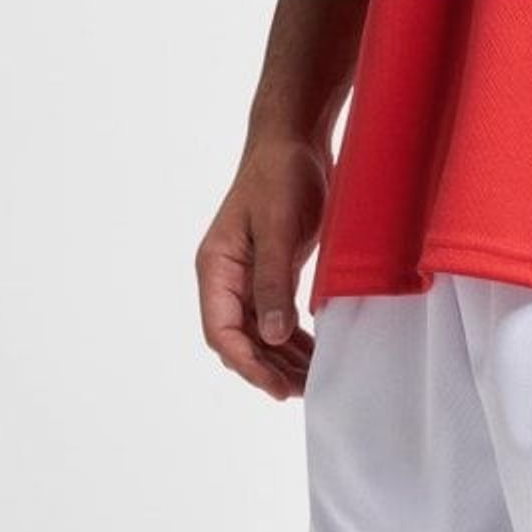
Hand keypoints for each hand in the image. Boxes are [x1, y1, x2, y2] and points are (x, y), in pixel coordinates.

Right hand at [196, 138, 327, 399]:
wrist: (293, 141)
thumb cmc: (281, 175)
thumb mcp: (278, 228)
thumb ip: (274, 283)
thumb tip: (273, 336)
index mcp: (216, 267)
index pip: (222, 332)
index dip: (248, 365)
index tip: (278, 388)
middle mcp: (226, 279)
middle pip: (241, 342)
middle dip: (270, 370)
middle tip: (307, 390)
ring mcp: (247, 280)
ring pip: (260, 338)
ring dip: (284, 362)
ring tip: (315, 379)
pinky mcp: (270, 277)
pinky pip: (277, 322)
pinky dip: (294, 343)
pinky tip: (315, 355)